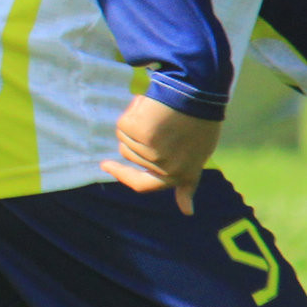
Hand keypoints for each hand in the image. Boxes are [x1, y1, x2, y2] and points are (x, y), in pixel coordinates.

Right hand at [100, 93, 220, 214]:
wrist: (199, 94)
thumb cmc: (201, 121)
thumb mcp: (200, 155)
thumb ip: (187, 181)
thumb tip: (188, 212)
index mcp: (181, 174)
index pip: (145, 185)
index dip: (125, 176)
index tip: (106, 166)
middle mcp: (165, 167)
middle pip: (129, 155)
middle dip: (135, 137)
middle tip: (153, 120)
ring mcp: (152, 152)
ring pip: (125, 139)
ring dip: (137, 123)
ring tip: (160, 112)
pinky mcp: (141, 134)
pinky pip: (124, 125)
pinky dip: (134, 111)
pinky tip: (152, 106)